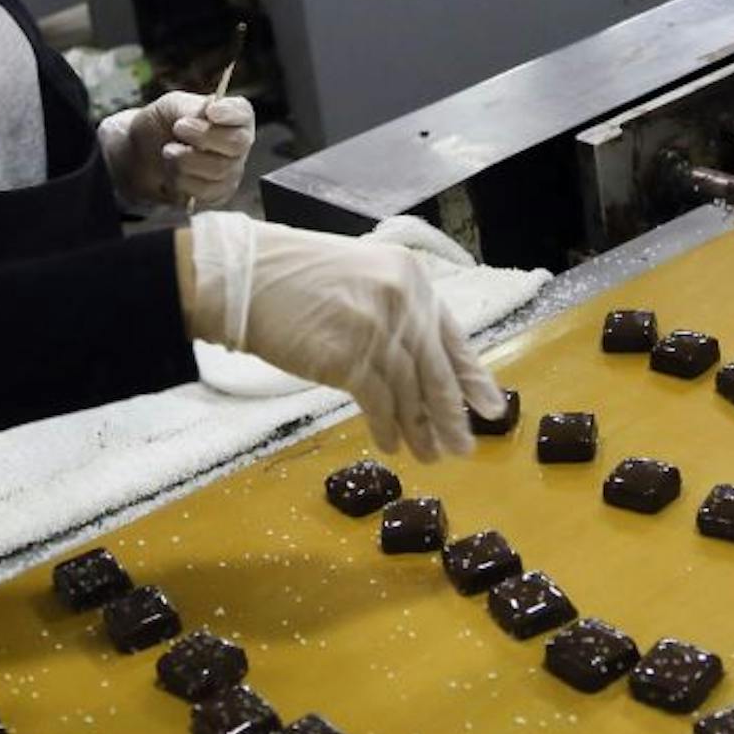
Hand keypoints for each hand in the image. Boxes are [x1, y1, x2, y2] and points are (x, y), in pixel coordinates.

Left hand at [99, 91, 255, 208]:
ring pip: (219, 170)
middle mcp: (238, 144)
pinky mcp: (218, 193)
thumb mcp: (173, 105)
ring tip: (168, 151)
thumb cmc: (164, 124)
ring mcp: (231, 170)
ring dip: (186, 160)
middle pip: (237, 143)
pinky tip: (173, 172)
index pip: (244, 113)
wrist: (145, 153)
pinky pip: (206, 192)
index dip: (230, 113)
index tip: (210, 111)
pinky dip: (183, 181)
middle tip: (178, 128)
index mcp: (233, 115)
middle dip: (204, 136)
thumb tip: (205, 114)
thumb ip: (191, 108)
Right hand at [183, 213, 503, 460]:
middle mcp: (402, 299)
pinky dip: (386, 427)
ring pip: (409, 391)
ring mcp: (377, 327)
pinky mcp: (349, 355)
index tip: (491, 408)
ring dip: (420, 429)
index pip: (451, 336)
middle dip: (450, 415)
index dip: (472, 376)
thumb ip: (394, 314)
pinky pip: (378, 402)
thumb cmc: (291, 280)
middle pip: (435, 370)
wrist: (243, 277)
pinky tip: (390, 445)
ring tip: (429, 456)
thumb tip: (419, 368)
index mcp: (410, 276)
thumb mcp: (359, 280)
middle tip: (464, 447)